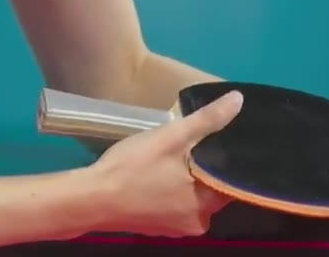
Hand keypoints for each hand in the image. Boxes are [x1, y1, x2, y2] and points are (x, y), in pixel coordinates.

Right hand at [88, 91, 243, 236]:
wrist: (90, 199)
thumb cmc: (132, 168)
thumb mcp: (171, 137)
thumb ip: (207, 119)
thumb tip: (239, 100)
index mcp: (207, 206)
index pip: (233, 180)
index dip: (229, 157)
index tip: (224, 137)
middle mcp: (198, 223)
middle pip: (214, 188)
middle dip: (206, 165)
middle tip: (198, 140)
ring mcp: (176, 228)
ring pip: (195, 196)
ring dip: (190, 177)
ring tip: (182, 152)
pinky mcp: (159, 227)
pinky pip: (178, 204)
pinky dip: (175, 189)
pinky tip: (163, 172)